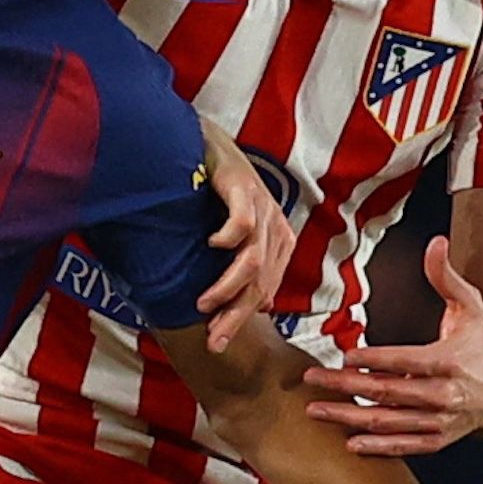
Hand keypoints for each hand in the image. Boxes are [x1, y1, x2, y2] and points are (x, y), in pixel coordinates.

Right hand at [195, 128, 295, 353]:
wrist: (207, 142)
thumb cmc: (215, 194)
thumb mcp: (235, 234)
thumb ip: (247, 266)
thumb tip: (260, 306)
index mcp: (278, 243)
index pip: (264, 291)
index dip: (241, 319)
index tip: (216, 341)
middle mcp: (275, 227)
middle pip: (259, 282)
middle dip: (235, 315)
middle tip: (213, 338)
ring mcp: (261, 206)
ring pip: (252, 259)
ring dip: (227, 286)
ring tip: (204, 303)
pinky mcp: (243, 187)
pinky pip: (244, 220)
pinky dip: (230, 237)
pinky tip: (212, 246)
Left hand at [302, 235, 482, 454]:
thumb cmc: (481, 345)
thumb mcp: (470, 307)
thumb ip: (446, 277)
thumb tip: (436, 242)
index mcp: (449, 362)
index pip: (406, 361)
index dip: (375, 359)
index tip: (345, 355)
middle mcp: (444, 396)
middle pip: (387, 393)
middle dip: (345, 387)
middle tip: (311, 379)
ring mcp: (440, 422)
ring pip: (389, 422)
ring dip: (349, 418)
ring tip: (315, 410)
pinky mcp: (438, 440)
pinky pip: (404, 446)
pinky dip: (377, 447)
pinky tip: (348, 442)